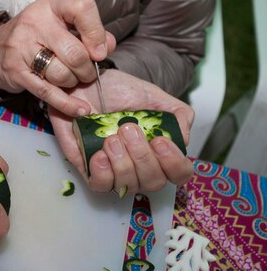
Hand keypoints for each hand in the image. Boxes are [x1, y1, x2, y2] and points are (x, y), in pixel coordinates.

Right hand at [0, 0, 115, 115]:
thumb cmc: (36, 35)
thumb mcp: (60, 24)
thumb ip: (88, 32)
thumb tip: (107, 46)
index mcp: (51, 5)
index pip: (81, 8)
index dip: (96, 32)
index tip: (99, 51)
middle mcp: (35, 22)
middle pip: (74, 52)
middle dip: (86, 69)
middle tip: (86, 73)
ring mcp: (21, 46)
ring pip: (61, 73)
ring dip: (73, 82)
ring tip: (71, 79)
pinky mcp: (15, 71)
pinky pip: (47, 92)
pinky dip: (66, 103)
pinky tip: (79, 109)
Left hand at [50, 70, 193, 194]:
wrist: (86, 83)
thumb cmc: (119, 92)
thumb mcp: (154, 96)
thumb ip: (179, 114)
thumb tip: (184, 141)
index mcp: (159, 151)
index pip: (179, 174)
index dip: (173, 163)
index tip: (159, 141)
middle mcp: (139, 166)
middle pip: (154, 182)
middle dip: (142, 157)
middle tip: (128, 130)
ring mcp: (114, 171)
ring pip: (127, 186)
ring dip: (122, 162)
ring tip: (111, 138)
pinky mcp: (89, 170)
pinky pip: (100, 186)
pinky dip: (103, 172)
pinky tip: (99, 153)